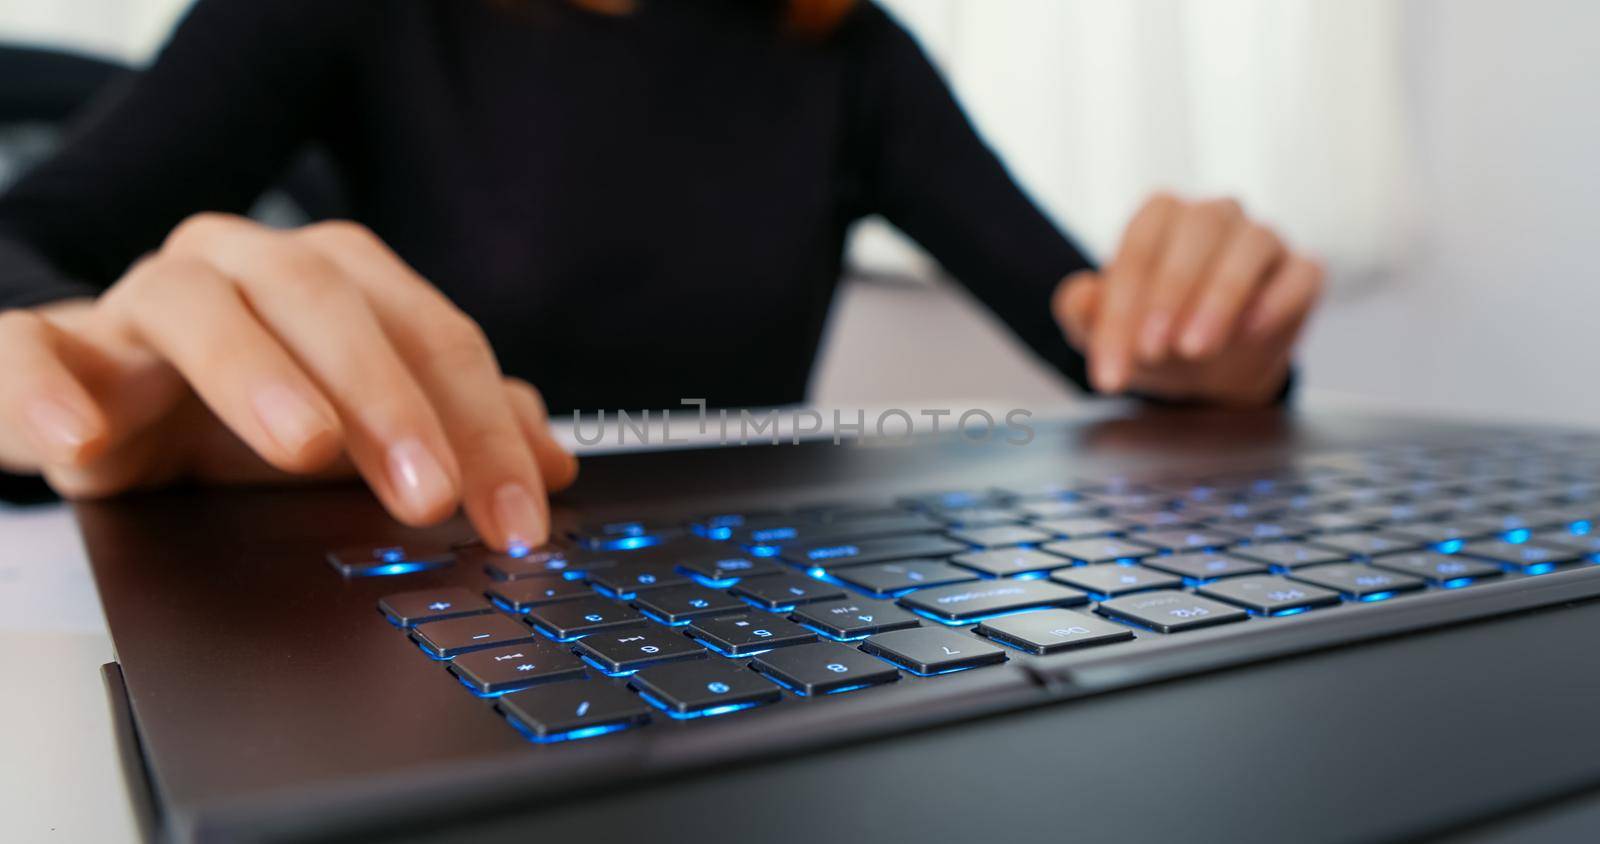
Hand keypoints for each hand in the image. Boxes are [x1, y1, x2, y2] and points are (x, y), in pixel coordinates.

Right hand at [0, 214, 575, 549]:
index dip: (484, 423)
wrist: (101, 407)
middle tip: (430, 493)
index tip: (519, 515)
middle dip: (390, 398)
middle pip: (326, 300)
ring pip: (196, 303)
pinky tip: (85, 435)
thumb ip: (458, 429)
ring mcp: (135, 302)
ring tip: (304, 447)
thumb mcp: (364, 428)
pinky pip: (30, 349)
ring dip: (256, 374)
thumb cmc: (245, 413)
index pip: (430, 334)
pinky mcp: (47, 349)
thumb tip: (553, 461)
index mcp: (327, 278)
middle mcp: (238, 268)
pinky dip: (49, 385)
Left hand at [1051, 193, 1322, 405]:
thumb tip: (1079, 295)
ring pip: (1251, 244)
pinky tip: (1250, 333)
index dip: (1122, 306)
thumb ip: (1083, 312)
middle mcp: (1214, 216)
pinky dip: (1277, 300)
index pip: (1139, 246)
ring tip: (1196, 348)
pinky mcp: (1301, 272)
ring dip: (1221, 295)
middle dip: (1171, 292)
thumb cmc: (1152, 341)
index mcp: (1160, 217)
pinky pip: (1301, 272)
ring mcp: (1262, 239)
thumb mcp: (1105, 335)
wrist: (1206, 376)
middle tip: (1153, 351)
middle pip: (1197, 231)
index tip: (1111, 364)